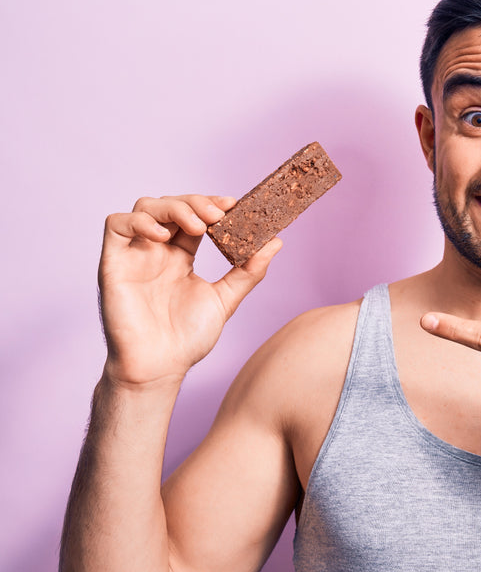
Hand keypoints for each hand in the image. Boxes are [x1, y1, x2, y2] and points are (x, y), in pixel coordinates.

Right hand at [99, 195, 280, 387]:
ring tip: (197, 226)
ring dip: (173, 207)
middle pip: (172, 205)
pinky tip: (162, 235)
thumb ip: (248, 271)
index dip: (211, 204)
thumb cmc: (187, 339)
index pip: (195, 216)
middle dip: (196, 203)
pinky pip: (116, 224)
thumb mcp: (225, 299)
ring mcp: (135, 254)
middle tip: (218, 216)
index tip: (234, 205)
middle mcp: (157, 250)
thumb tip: (275, 242)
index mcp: (181, 256)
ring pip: (145, 207)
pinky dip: (139, 220)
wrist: (159, 367)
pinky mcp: (114, 262)